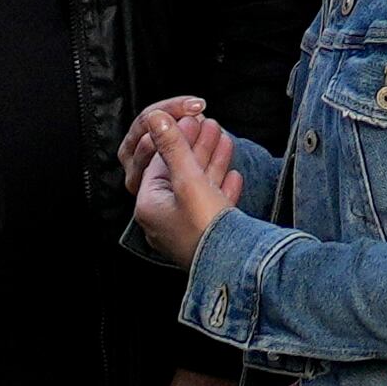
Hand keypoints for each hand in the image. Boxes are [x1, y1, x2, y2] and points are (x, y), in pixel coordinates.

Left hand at [122, 95, 241, 261]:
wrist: (237, 266)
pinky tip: (234, 175)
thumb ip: (173, 147)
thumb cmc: (206, 226)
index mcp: (150, 206)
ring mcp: (186, 230)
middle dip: (197, 148)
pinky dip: (223, 188)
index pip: (158, 164)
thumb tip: (156, 119)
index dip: (175, 139)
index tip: (191, 120)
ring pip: (199, 188)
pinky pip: (214, 207)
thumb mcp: (188, 179)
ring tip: (226, 139)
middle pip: (179, 174)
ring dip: (212, 163)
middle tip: (210, 124)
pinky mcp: (208, 238)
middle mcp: (164, 220)